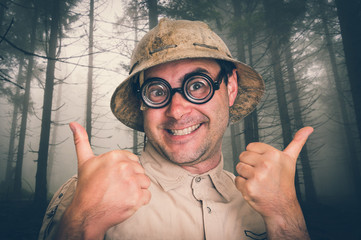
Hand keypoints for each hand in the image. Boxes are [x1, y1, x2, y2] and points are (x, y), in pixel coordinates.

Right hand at [58, 122, 150, 238]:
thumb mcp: (84, 161)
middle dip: (131, 179)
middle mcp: (124, 167)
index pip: (133, 159)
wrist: (86, 214)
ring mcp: (131, 183)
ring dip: (136, 189)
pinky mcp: (137, 197)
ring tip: (121, 194)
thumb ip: (81, 140)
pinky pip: (147, 196)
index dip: (125, 169)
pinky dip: (139, 201)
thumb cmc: (87, 189)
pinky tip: (126, 201)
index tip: (115, 177)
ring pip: (145, 182)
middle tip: (116, 187)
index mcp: (115, 156)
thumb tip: (74, 124)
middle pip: (140, 170)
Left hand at [235, 127, 312, 238]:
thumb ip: (297, 142)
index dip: (255, 156)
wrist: (282, 206)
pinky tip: (254, 189)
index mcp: (274, 154)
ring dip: (245, 175)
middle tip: (261, 174)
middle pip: (242, 156)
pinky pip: (237, 180)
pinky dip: (243, 186)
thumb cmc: (284, 182)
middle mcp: (266, 164)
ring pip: (239, 167)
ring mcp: (257, 176)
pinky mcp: (248, 187)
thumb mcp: (290, 159)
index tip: (264, 165)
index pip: (250, 147)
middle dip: (249, 165)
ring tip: (258, 181)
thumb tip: (308, 128)